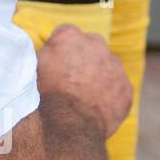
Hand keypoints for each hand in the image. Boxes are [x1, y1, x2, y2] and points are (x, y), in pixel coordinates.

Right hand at [37, 23, 132, 140]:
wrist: (68, 126)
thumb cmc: (45, 97)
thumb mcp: (33, 69)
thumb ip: (44, 53)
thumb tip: (47, 50)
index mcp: (70, 37)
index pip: (66, 32)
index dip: (61, 48)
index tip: (57, 61)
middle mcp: (96, 46)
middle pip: (92, 45)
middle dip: (85, 56)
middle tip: (74, 77)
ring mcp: (115, 67)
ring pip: (109, 66)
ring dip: (101, 75)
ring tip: (86, 96)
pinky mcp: (126, 89)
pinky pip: (120, 89)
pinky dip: (112, 96)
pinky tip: (98, 108)